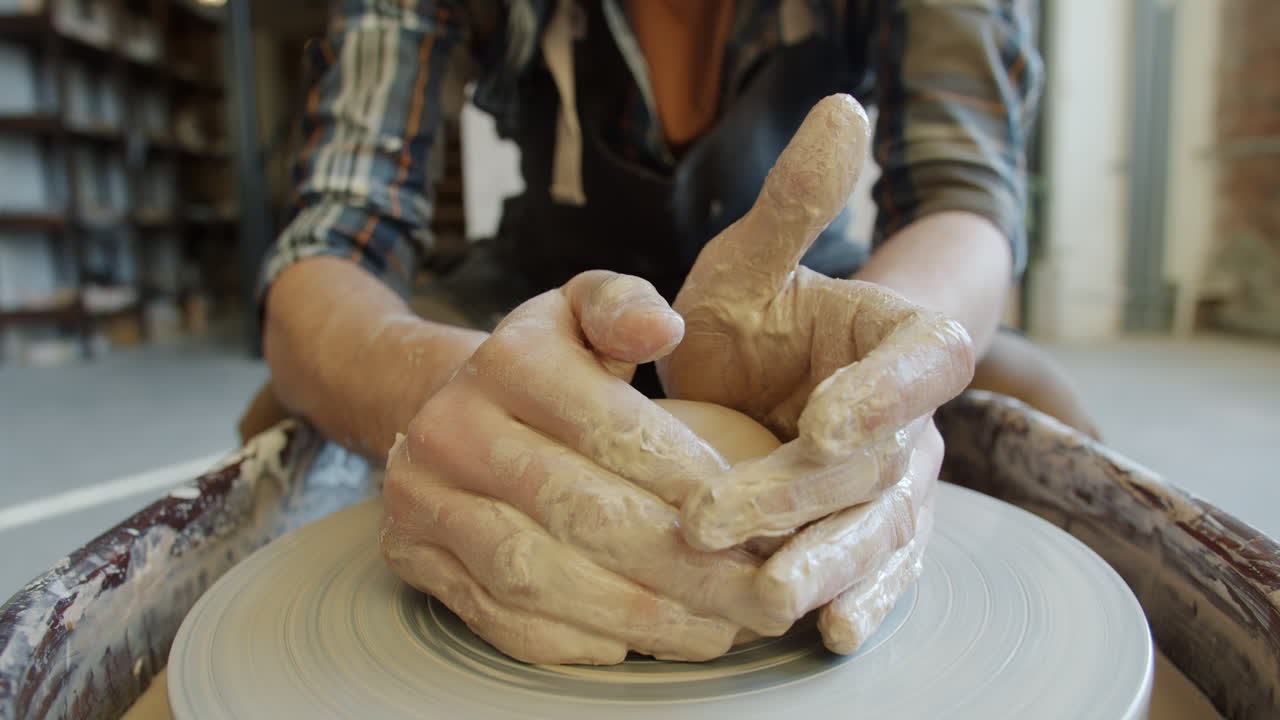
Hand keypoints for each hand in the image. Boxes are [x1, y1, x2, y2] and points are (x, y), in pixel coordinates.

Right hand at [380, 271, 793, 664]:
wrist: (443, 406)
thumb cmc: (546, 366)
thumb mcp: (584, 311)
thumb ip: (626, 305)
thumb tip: (660, 327)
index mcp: (509, 360)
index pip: (615, 432)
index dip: (694, 487)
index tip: (759, 526)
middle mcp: (453, 427)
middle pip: (581, 513)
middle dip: (684, 566)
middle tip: (757, 596)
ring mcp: (423, 498)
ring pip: (538, 575)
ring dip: (638, 615)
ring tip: (716, 631)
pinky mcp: (412, 555)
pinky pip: (498, 616)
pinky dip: (576, 641)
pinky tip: (642, 644)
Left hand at [657, 95, 974, 651]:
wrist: (755, 381)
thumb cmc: (753, 318)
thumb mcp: (752, 260)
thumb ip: (795, 204)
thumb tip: (843, 107)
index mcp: (900, 342)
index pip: (919, 364)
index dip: (881, 394)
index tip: (824, 418)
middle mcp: (912, 421)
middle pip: (875, 462)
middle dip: (800, 493)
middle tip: (718, 517)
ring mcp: (900, 486)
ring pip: (880, 529)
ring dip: (828, 565)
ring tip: (772, 597)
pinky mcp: (878, 538)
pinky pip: (883, 574)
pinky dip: (862, 603)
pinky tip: (827, 634)